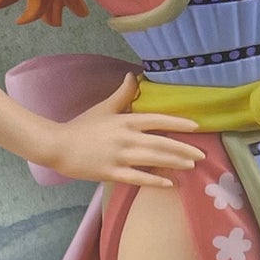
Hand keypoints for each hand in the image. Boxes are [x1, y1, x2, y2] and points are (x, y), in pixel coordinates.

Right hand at [43, 76, 203, 187]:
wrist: (57, 146)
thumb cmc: (81, 126)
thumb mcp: (103, 108)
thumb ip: (121, 95)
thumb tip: (133, 76)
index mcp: (125, 121)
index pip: (158, 120)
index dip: (178, 123)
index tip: (196, 127)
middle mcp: (126, 138)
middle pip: (161, 143)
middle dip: (184, 149)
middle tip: (202, 155)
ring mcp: (120, 156)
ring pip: (154, 160)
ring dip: (174, 163)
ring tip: (191, 166)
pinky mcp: (112, 173)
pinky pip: (138, 177)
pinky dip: (155, 180)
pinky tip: (170, 183)